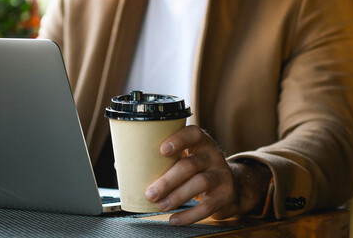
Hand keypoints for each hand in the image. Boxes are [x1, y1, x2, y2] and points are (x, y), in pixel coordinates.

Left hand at [144, 125, 271, 225]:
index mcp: (201, 142)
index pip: (193, 133)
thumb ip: (162, 159)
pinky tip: (174, 219)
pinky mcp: (224, 194)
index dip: (178, 140)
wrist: (229, 185)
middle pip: (190, 165)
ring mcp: (221, 174)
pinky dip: (189, 215)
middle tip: (150, 193)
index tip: (161, 150)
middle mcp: (213, 155)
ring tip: (160, 205)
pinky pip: (207, 206)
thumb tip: (122, 165)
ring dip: (176, 197)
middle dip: (168, 180)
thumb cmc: (197, 169)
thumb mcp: (186, 157)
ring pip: (200, 183)